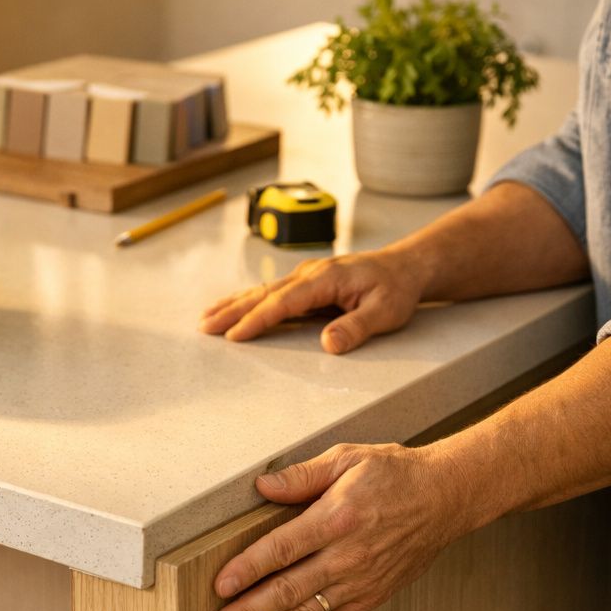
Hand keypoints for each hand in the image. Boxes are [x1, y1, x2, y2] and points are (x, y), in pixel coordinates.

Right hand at [198, 247, 427, 353]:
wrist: (405, 267)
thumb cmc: (396, 289)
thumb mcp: (385, 312)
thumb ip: (356, 327)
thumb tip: (328, 343)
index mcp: (326, 279)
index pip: (285, 302)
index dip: (258, 319)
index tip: (236, 335)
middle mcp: (310, 273)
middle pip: (263, 294)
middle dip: (232, 311)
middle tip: (205, 327)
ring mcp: (306, 276)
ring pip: (262, 291)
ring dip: (233, 304)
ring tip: (206, 318)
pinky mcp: (306, 283)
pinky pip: (270, 292)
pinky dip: (247, 300)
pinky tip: (232, 307)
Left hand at [206, 442, 477, 610]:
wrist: (446, 499)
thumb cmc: (393, 474)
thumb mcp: (348, 458)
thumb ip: (302, 475)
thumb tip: (262, 486)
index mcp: (337, 518)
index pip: (283, 549)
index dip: (249, 569)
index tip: (220, 587)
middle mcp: (347, 556)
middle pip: (288, 591)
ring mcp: (359, 582)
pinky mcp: (369, 597)